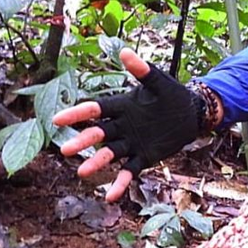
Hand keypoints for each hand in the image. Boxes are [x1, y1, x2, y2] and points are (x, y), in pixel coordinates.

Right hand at [53, 49, 199, 201]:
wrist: (191, 114)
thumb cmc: (172, 95)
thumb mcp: (159, 82)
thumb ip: (142, 70)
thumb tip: (126, 51)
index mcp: (121, 107)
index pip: (95, 109)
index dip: (77, 114)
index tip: (57, 119)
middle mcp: (122, 126)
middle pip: (98, 134)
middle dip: (83, 141)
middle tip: (66, 149)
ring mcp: (131, 143)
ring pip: (110, 154)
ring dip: (97, 163)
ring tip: (82, 172)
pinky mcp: (144, 157)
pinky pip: (130, 171)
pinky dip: (121, 183)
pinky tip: (109, 197)